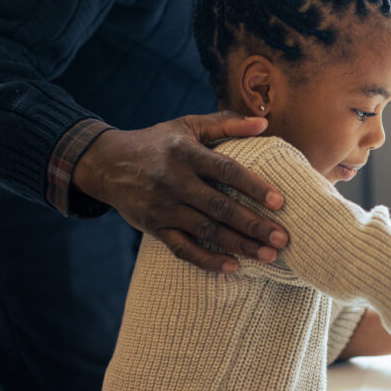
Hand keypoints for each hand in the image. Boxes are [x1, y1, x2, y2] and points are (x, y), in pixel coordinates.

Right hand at [72, 111, 287, 272]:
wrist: (107, 164)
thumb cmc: (158, 143)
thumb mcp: (188, 125)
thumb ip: (227, 123)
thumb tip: (265, 123)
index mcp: (187, 154)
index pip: (226, 171)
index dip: (253, 186)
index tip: (280, 202)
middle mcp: (175, 182)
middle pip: (220, 207)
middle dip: (253, 225)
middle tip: (283, 238)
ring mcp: (163, 208)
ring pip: (206, 231)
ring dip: (239, 245)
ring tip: (269, 255)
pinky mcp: (154, 228)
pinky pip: (183, 249)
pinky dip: (207, 260)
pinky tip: (233, 267)